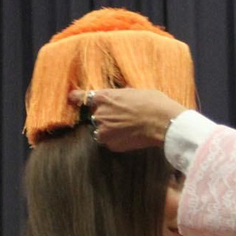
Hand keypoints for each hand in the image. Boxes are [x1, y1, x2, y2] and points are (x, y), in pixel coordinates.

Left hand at [69, 87, 186, 151]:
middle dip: (103, 116)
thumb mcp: (135, 91)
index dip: (76, 98)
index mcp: (104, 97)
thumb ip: (121, 94)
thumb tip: (121, 93)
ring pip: (101, 130)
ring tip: (126, 127)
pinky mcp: (111, 145)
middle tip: (120, 116)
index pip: (81, 97)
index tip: (72, 98)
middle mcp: (99, 114)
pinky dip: (116, 139)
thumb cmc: (152, 103)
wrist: (162, 122)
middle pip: (94, 116)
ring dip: (109, 129)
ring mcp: (104, 132)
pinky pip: (109, 142)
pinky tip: (130, 135)